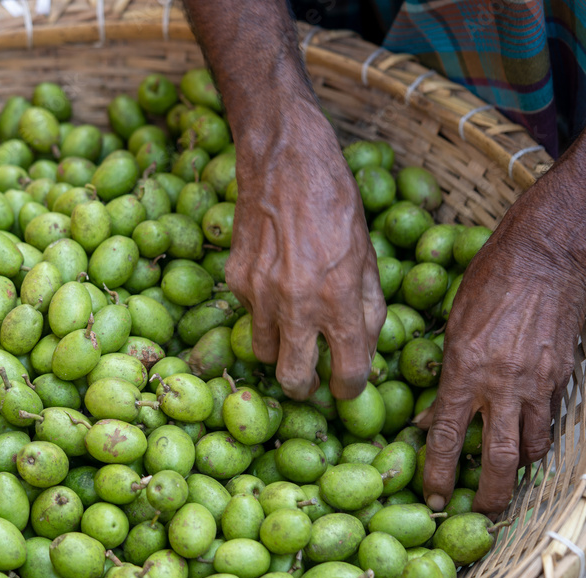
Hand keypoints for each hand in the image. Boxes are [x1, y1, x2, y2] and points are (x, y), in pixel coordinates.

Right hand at [224, 99, 384, 400]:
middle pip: (292, 377)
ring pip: (263, 351)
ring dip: (279, 349)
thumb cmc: (336, 203)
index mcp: (338, 297)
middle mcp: (296, 302)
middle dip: (303, 385)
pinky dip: (263, 312)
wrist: (285, 162)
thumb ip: (367, 306)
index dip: (349, 388)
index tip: (346, 388)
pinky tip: (275, 283)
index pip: (347, 369)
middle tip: (311, 378)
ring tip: (291, 330)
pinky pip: (250, 314)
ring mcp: (259, 292)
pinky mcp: (236, 278)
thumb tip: (365, 346)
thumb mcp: (367, 254)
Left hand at [423, 156, 585, 515]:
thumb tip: (431, 416)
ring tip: (509, 481)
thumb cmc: (489, 279)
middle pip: (499, 457)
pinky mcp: (564, 375)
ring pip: (534, 444)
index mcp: (465, 369)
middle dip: (491, 494)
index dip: (440, 472)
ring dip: (520, 468)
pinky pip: (551, 418)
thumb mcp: (452, 323)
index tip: (433, 496)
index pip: (448, 435)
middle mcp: (503, 384)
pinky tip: (532, 441)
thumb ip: (443, 373)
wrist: (548, 253)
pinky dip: (540, 435)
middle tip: (481, 514)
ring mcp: (539, 382)